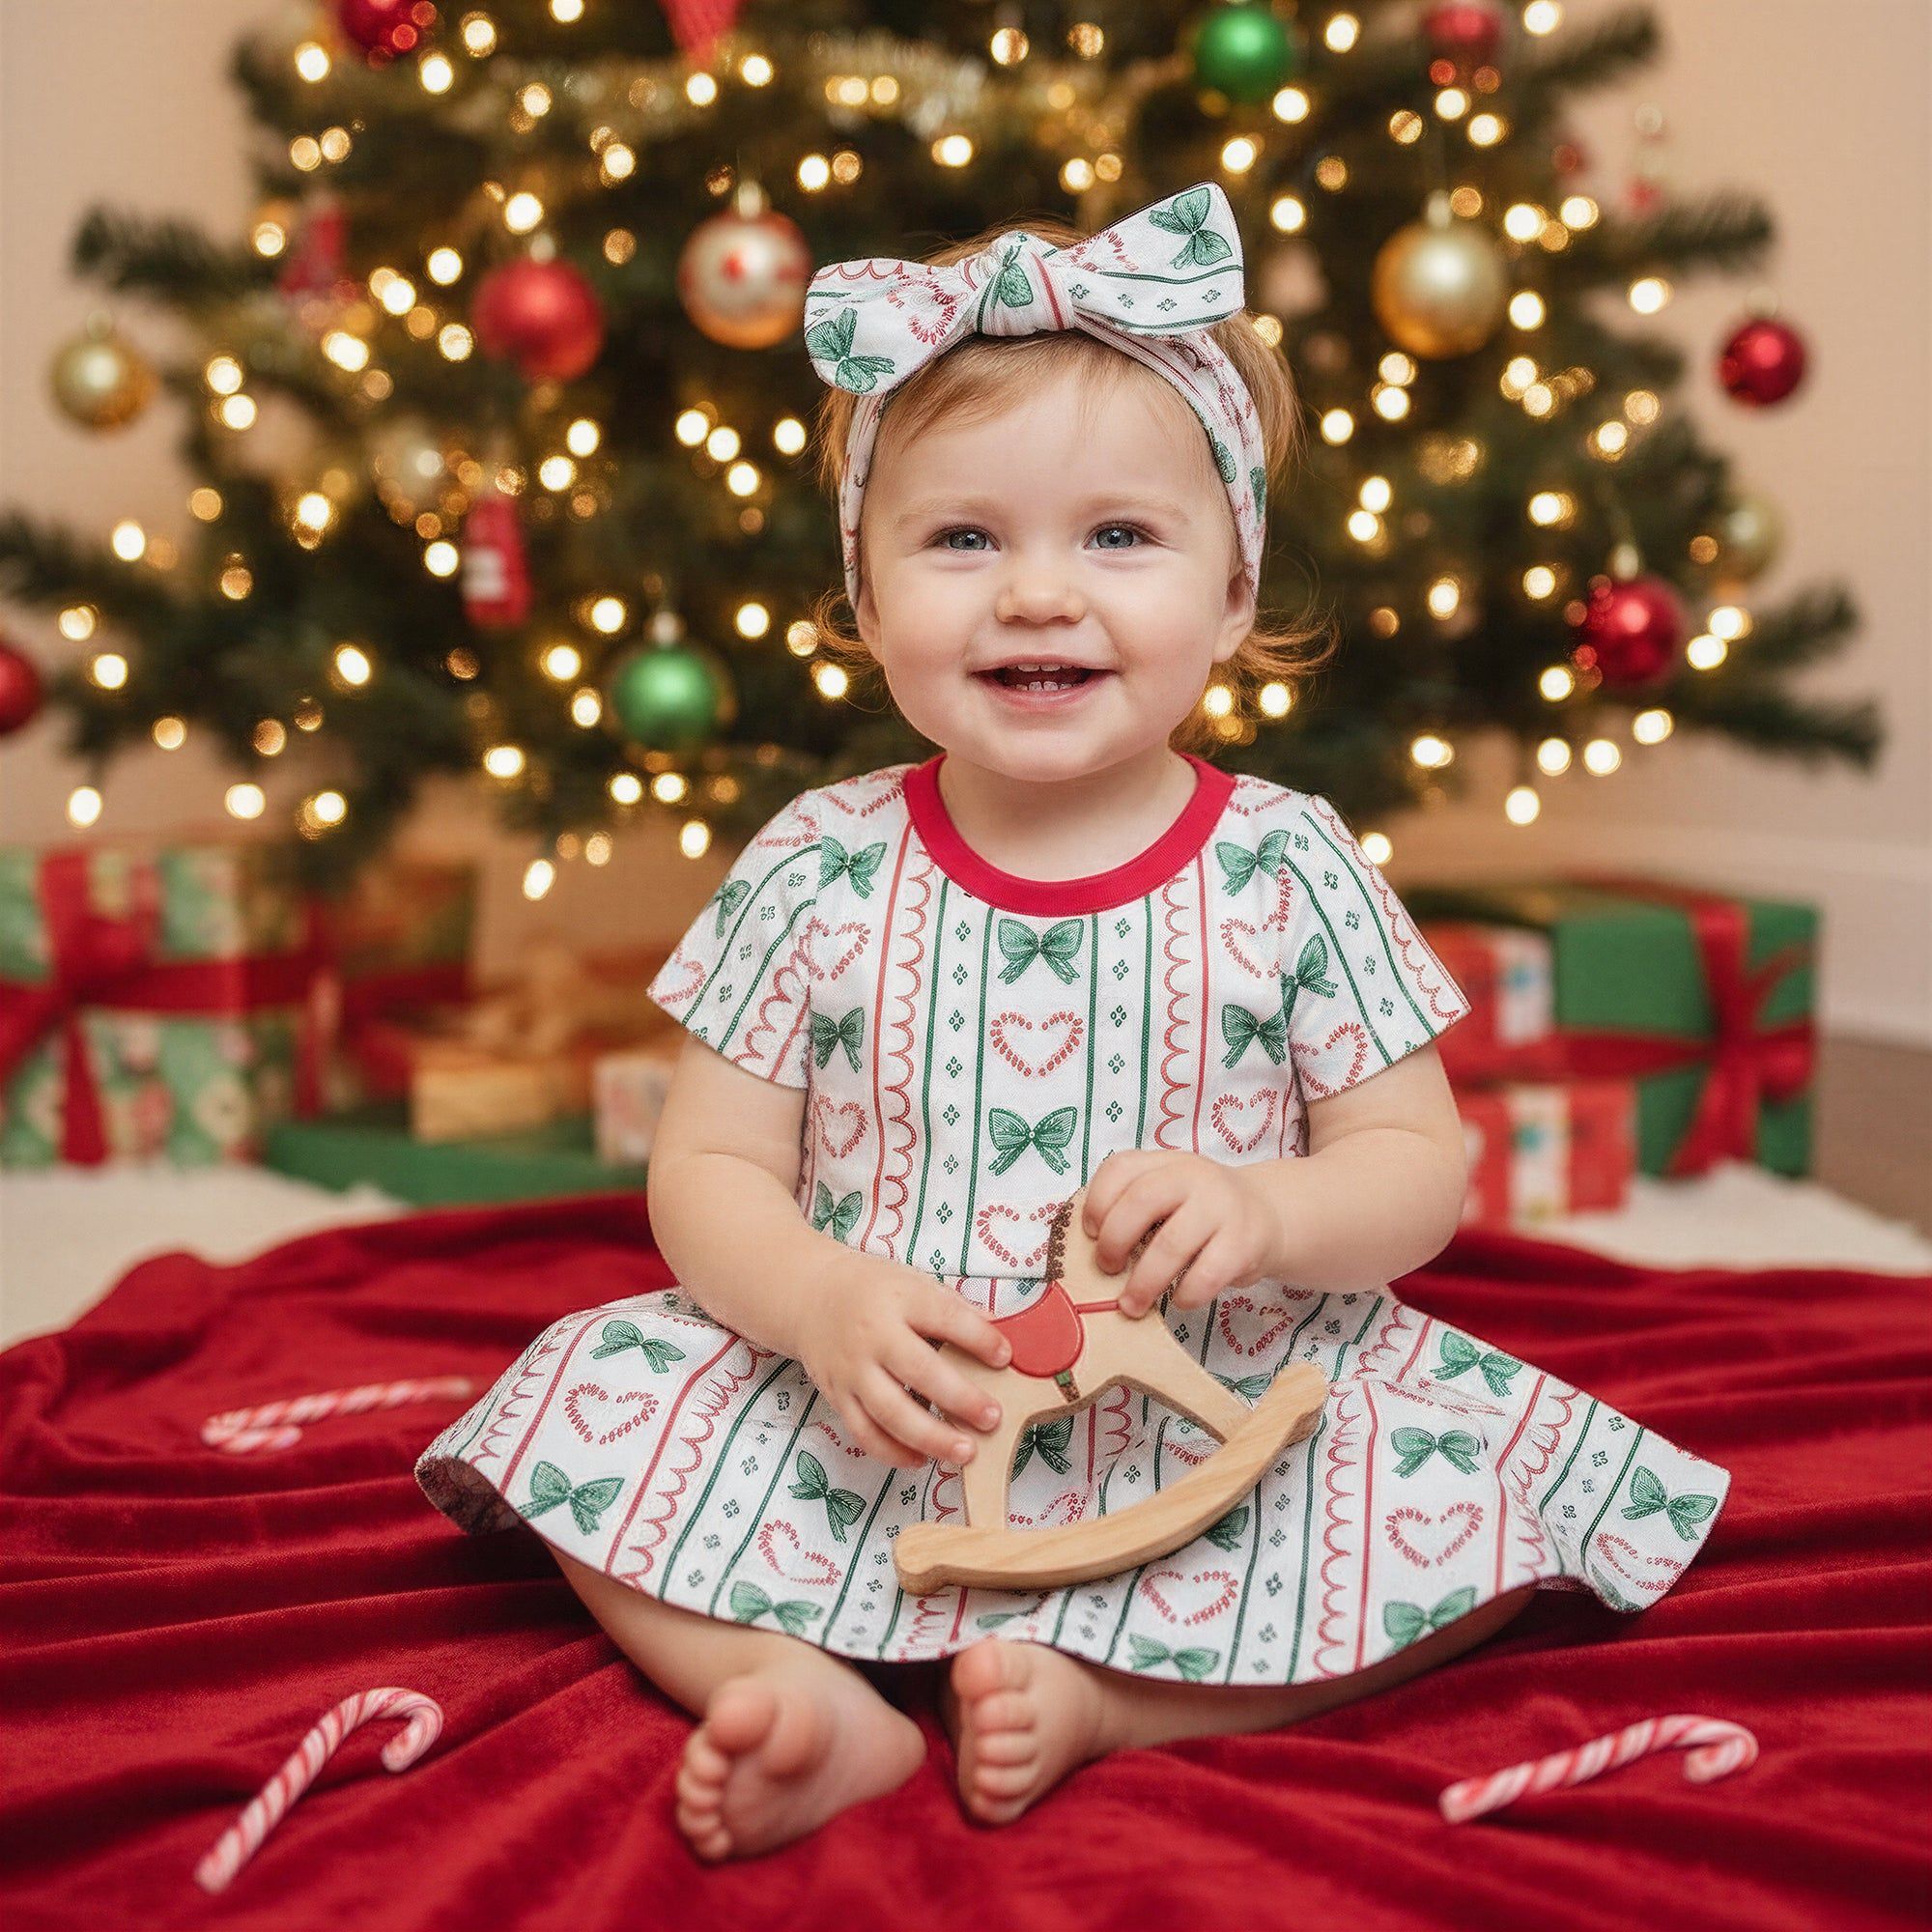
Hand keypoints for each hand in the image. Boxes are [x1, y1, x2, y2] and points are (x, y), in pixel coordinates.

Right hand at [792, 1248, 1013, 1470]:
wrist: (809, 1295)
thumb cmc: (873, 1291)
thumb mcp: (913, 1284)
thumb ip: (953, 1311)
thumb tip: (1001, 1339)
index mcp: (899, 1299)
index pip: (945, 1318)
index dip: (978, 1338)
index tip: (1005, 1357)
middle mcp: (873, 1335)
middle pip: (919, 1371)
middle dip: (960, 1399)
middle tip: (993, 1418)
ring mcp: (852, 1370)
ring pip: (891, 1412)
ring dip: (931, 1437)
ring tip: (965, 1452)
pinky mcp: (838, 1396)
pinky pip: (865, 1433)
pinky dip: (893, 1453)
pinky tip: (922, 1460)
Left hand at [1081, 1152, 1279, 1317]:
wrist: (1269, 1215)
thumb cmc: (1202, 1213)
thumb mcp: (1170, 1194)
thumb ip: (1134, 1208)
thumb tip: (1091, 1254)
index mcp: (1166, 1162)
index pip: (1121, 1167)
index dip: (1097, 1201)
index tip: (1091, 1234)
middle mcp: (1194, 1176)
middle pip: (1142, 1200)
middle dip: (1115, 1241)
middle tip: (1108, 1270)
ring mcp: (1222, 1207)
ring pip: (1171, 1244)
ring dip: (1144, 1282)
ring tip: (1131, 1305)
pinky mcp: (1245, 1242)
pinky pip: (1206, 1274)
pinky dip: (1186, 1294)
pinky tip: (1179, 1300)